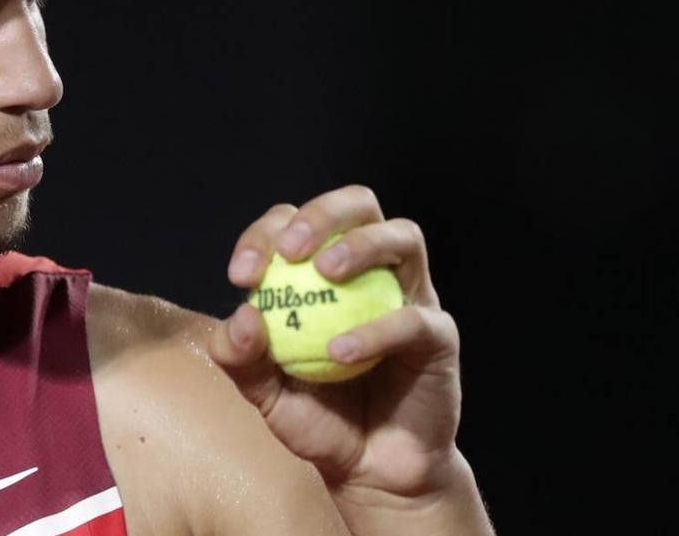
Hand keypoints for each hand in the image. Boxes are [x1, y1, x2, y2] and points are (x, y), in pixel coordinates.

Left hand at [207, 184, 464, 500]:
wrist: (372, 473)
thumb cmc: (320, 421)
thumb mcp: (267, 393)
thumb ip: (242, 357)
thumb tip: (239, 315)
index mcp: (326, 272)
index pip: (298, 224)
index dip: (267, 234)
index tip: (242, 273)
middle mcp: (373, 272)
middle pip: (360, 204)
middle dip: (323, 214)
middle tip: (291, 248)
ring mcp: (411, 297)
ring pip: (403, 237)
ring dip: (361, 244)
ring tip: (325, 273)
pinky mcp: (439, 335)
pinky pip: (415, 318)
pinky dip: (376, 330)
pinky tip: (340, 353)